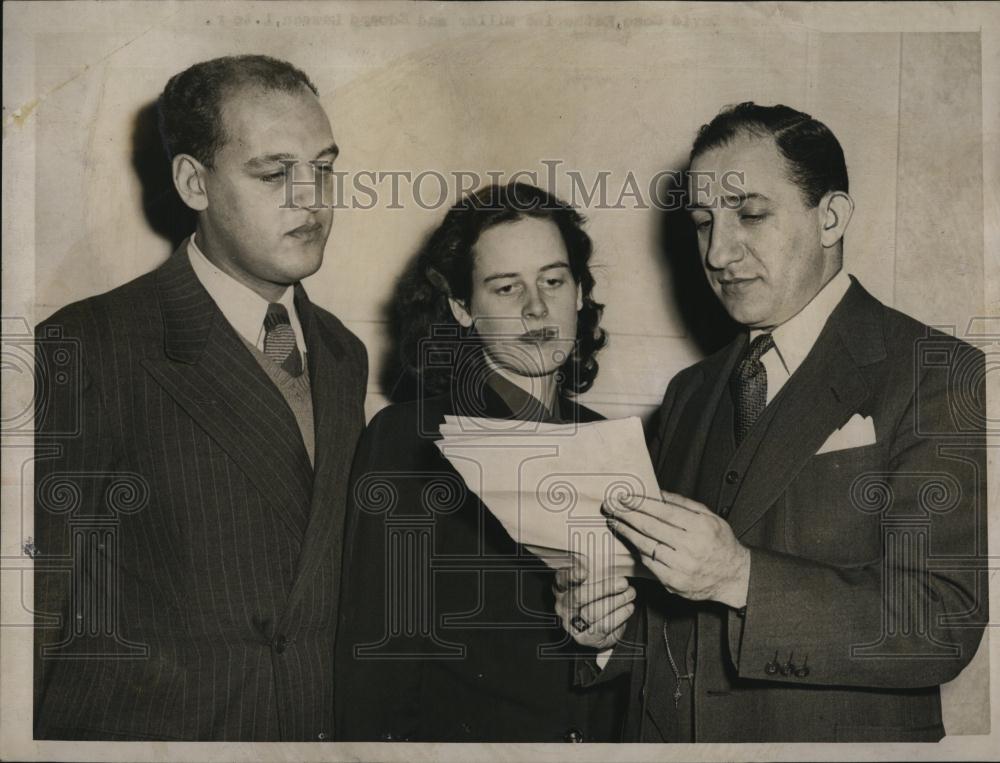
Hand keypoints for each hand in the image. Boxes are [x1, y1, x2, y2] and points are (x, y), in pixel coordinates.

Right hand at [553, 560, 635, 649]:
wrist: (594, 628)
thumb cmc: (593, 598)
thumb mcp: (589, 582)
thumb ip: (593, 572)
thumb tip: (605, 563)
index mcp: (561, 589)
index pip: (562, 579)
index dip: (572, 575)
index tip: (585, 571)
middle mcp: (563, 607)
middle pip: (579, 597)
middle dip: (604, 588)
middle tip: (623, 582)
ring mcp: (572, 624)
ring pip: (593, 613)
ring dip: (616, 601)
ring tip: (630, 593)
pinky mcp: (586, 638)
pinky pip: (604, 627)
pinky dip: (620, 615)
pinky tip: (628, 607)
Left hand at [604, 489, 749, 608]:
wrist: (733, 577)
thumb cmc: (720, 542)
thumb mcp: (709, 516)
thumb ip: (683, 504)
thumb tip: (656, 493)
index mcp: (701, 528)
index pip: (664, 512)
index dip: (641, 503)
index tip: (624, 497)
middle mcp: (691, 548)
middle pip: (651, 528)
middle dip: (627, 515)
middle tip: (611, 506)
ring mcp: (681, 568)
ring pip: (646, 546)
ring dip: (627, 533)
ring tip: (615, 522)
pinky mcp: (674, 583)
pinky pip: (649, 563)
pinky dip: (638, 550)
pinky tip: (631, 541)